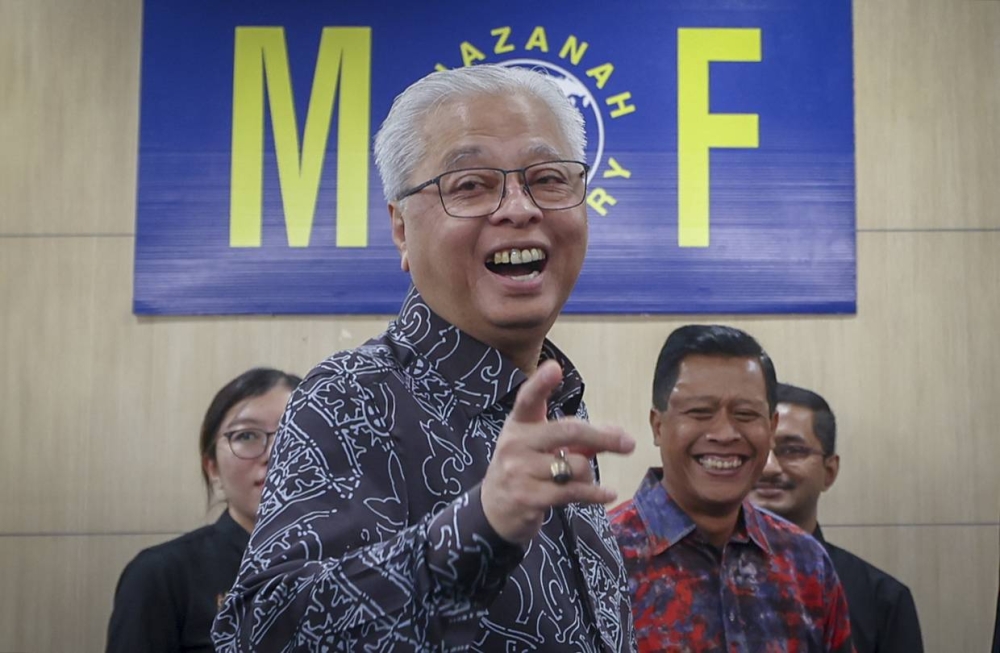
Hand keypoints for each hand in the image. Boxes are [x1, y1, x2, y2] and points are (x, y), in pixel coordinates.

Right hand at [480, 360, 634, 545]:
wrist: (494, 510)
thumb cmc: (524, 470)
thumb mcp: (541, 448)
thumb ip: (575, 438)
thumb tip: (617, 434)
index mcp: (519, 424)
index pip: (528, 399)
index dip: (541, 383)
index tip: (554, 368)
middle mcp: (516, 443)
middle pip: (568, 431)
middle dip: (603, 437)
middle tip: (628, 443)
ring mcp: (520, 471)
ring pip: (576, 465)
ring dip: (589, 474)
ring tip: (583, 480)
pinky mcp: (529, 497)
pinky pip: (574, 492)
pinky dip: (596, 494)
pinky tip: (608, 494)